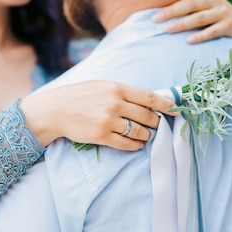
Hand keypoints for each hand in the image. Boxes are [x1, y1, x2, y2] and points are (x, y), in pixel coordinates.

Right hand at [21, 81, 175, 150]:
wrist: (55, 110)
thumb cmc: (80, 96)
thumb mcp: (102, 86)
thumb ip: (123, 92)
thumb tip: (148, 101)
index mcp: (116, 88)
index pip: (149, 97)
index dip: (166, 105)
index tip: (176, 109)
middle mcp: (114, 103)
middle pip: (147, 116)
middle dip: (157, 123)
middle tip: (160, 126)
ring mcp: (108, 120)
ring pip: (139, 131)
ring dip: (147, 135)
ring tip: (147, 136)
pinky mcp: (101, 136)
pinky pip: (126, 144)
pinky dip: (135, 145)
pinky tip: (137, 145)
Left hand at [153, 0, 231, 43]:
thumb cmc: (213, 13)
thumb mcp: (203, 1)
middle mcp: (214, 0)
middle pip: (190, 4)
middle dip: (172, 11)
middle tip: (156, 18)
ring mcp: (222, 12)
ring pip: (199, 18)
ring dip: (182, 24)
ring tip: (168, 29)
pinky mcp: (228, 26)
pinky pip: (212, 32)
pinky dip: (200, 36)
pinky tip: (188, 41)